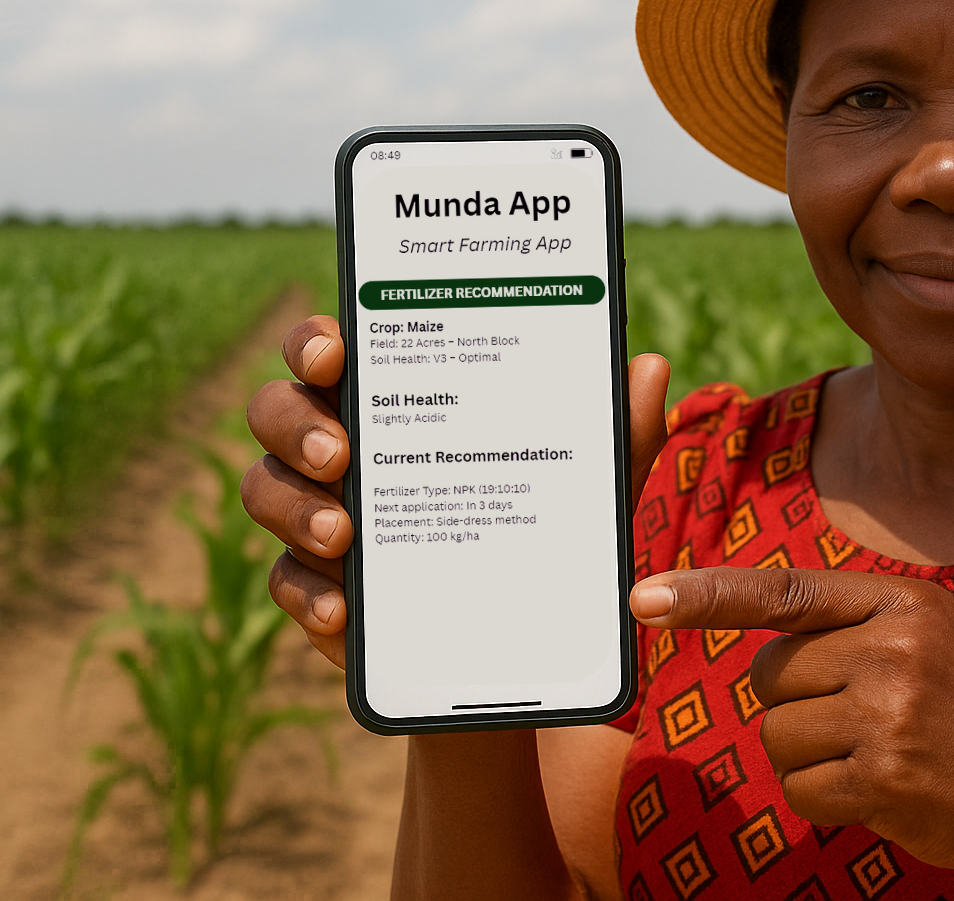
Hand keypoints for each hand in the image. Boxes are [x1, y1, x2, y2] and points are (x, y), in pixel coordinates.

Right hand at [242, 314, 671, 668]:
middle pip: (277, 411)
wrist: (523, 647)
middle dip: (295, 424)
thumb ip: (617, 433)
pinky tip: (343, 611)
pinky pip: (286, 584)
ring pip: (266, 491)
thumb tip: (653, 367)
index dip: (315, 341)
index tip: (335, 352)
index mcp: (402, 402)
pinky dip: (308, 595)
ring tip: (345, 536)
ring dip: (293, 507)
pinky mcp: (322, 591)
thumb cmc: (548, 533)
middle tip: (341, 453)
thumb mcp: (590, 488)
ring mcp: (324, 519)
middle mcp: (348, 450)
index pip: (335, 352)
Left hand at [629, 567, 953, 888]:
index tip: (643, 599)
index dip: (707, 596)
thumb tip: (751, 624)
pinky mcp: (883, 779)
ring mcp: (890, 716)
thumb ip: (851, 621)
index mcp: (902, 603)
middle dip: (797, 704)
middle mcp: (895, 650)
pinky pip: (799, 788)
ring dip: (810, 756)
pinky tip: (878, 790)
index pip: (784, 592)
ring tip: (876, 754)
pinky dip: (825, 798)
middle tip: (863, 718)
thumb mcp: (929, 636)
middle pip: (769, 676)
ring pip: (776, 735)